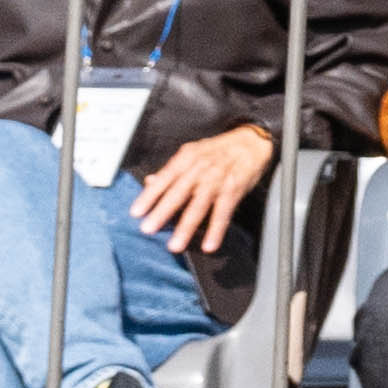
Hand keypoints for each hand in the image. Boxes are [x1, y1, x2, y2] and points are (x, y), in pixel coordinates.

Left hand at [133, 123, 276, 257]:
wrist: (251, 141)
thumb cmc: (218, 150)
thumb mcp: (193, 152)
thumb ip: (172, 170)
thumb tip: (149, 182)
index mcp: (187, 158)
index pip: (165, 177)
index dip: (150, 195)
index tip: (136, 212)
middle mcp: (201, 169)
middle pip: (179, 192)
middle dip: (163, 212)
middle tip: (148, 229)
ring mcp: (218, 180)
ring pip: (199, 206)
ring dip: (186, 227)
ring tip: (175, 246)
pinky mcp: (233, 191)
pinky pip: (223, 213)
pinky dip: (216, 230)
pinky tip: (209, 245)